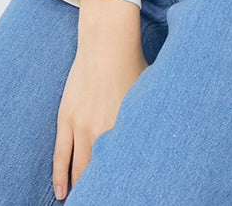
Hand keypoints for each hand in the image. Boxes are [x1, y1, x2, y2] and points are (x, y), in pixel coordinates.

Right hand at [52, 37, 148, 198]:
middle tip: (101, 200)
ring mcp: (81, 126)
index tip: (125, 195)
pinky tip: (61, 192)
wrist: (106, 42)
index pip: (124, 166)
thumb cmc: (132, 64)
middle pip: (100, 172)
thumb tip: (172, 127)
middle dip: (100, 190)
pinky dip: (59, 176)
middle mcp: (103, 131)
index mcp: (125, 126)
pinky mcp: (66, 118)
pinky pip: (60, 154)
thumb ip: (150, 115)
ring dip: (80, 188)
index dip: (123, 183)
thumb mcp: (148, 91)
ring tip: (82, 202)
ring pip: (78, 168)